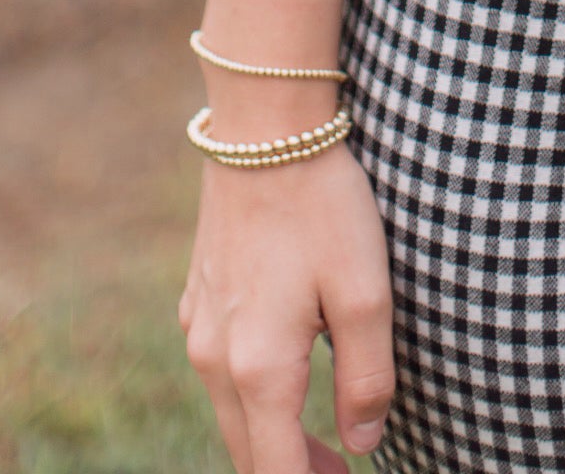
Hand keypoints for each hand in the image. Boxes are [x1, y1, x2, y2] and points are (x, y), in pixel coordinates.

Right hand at [180, 143, 395, 472]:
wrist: (263, 126)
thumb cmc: (322, 206)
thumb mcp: (365, 292)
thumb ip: (366, 379)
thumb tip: (362, 443)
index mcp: (259, 369)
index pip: (276, 472)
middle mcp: (215, 359)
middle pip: (247, 452)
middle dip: (292, 472)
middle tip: (342, 473)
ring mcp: (199, 326)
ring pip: (231, 411)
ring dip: (270, 436)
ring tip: (320, 436)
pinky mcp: (198, 297)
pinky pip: (220, 370)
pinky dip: (252, 394)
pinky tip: (287, 371)